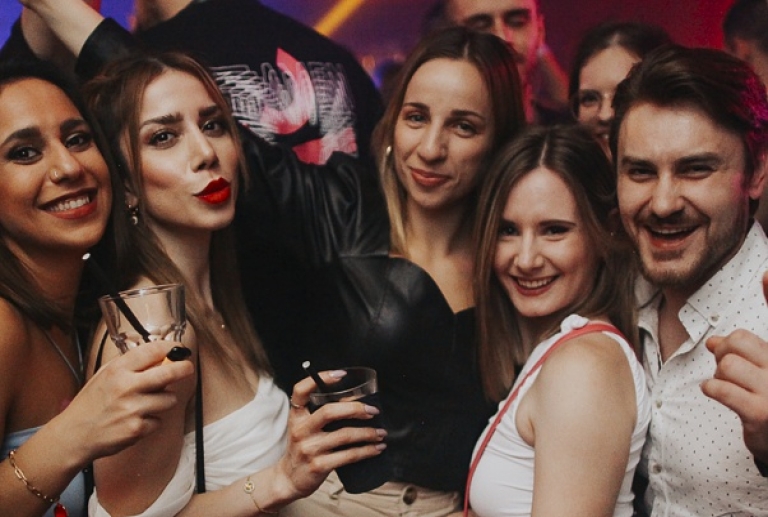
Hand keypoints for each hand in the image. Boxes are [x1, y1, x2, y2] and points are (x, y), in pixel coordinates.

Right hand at [57, 340, 193, 462]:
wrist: (74, 435)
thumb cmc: (91, 404)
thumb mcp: (105, 375)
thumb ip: (131, 366)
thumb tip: (160, 355)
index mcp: (118, 370)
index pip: (152, 351)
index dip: (171, 348)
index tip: (180, 349)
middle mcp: (126, 387)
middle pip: (169, 373)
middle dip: (184, 369)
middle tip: (187, 368)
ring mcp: (133, 409)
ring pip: (169, 399)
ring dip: (164, 401)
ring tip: (146, 403)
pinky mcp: (137, 428)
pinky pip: (158, 420)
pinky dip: (152, 421)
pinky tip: (135, 420)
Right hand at [273, 371, 386, 498]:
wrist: (289, 479)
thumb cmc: (304, 447)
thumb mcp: (305, 427)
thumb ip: (323, 413)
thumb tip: (357, 401)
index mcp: (297, 416)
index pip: (301, 390)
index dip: (320, 379)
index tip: (341, 374)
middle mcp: (300, 430)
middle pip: (329, 411)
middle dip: (356, 409)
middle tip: (373, 411)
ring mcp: (309, 449)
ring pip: (344, 435)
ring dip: (368, 433)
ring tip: (381, 433)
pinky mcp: (319, 466)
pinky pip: (348, 456)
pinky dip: (366, 451)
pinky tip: (376, 448)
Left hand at [701, 270, 767, 463]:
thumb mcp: (762, 369)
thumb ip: (742, 351)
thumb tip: (713, 342)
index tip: (767, 274)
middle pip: (738, 340)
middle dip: (725, 351)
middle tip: (731, 367)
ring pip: (727, 364)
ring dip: (720, 375)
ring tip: (733, 387)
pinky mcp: (761, 413)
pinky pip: (720, 388)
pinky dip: (712, 388)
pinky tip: (719, 393)